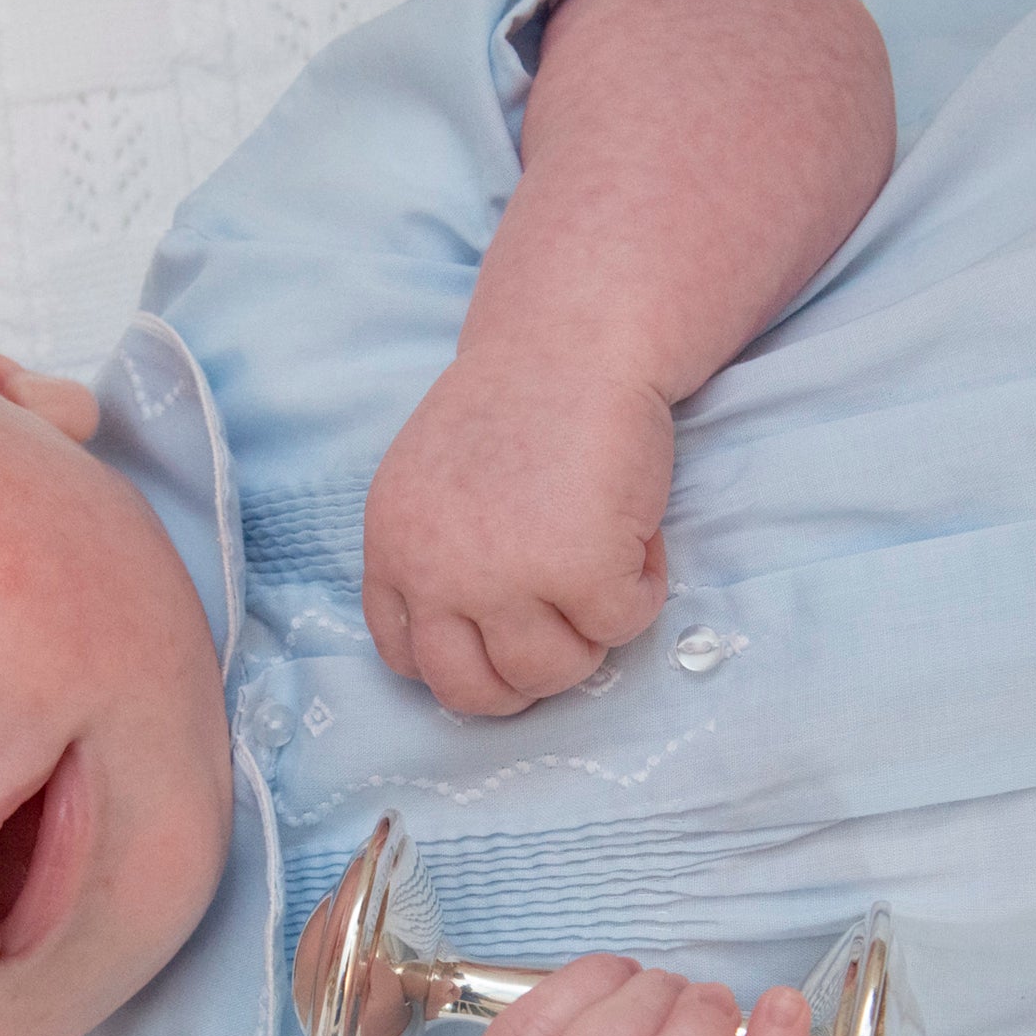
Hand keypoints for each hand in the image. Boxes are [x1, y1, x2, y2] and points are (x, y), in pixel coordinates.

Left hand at [362, 351, 672, 713]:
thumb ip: (434, 558)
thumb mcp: (430, 489)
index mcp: (393, 552)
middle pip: (472, 693)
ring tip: (601, 566)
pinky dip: (642, 589)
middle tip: (563, 629)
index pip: (407, 661)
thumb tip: (471, 639)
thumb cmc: (514, 410)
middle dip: (526, 679)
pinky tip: (636, 534)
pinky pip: (620, 626)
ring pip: (550, 674)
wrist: (572, 342)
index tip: (503, 638)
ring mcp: (502, 578)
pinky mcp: (578, 570)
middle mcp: (434, 574)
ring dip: (589, 635)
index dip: (465, 662)